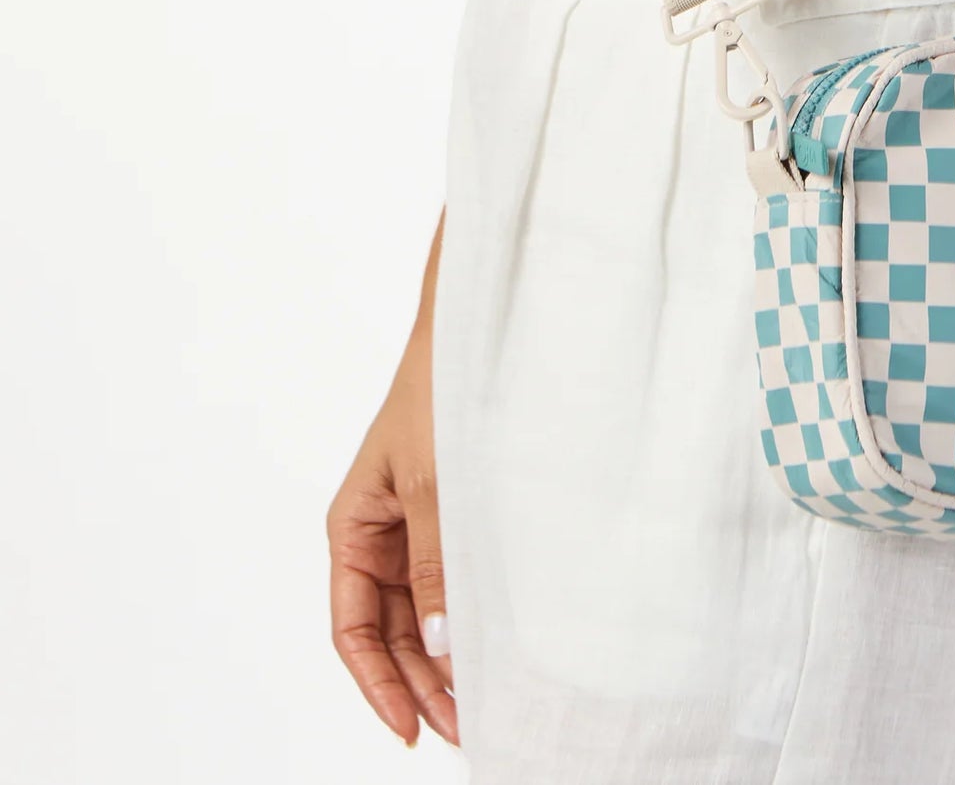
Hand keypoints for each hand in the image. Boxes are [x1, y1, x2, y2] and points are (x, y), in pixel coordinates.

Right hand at [327, 330, 458, 748]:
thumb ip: (438, 563)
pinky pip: (458, 578)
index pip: (354, 628)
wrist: (479, 329)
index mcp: (354, 527)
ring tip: (483, 703)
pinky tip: (498, 646)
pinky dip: (473, 614)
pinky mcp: (460, 514)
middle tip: (466, 727)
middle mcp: (383, 534)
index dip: (378, 684)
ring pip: (429, 612)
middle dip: (423, 682)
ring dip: (451, 656)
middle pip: (395, 632)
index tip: (410, 729)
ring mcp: (422, 526)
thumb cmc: (441, 393)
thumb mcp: (435, 483)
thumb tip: (443, 644)